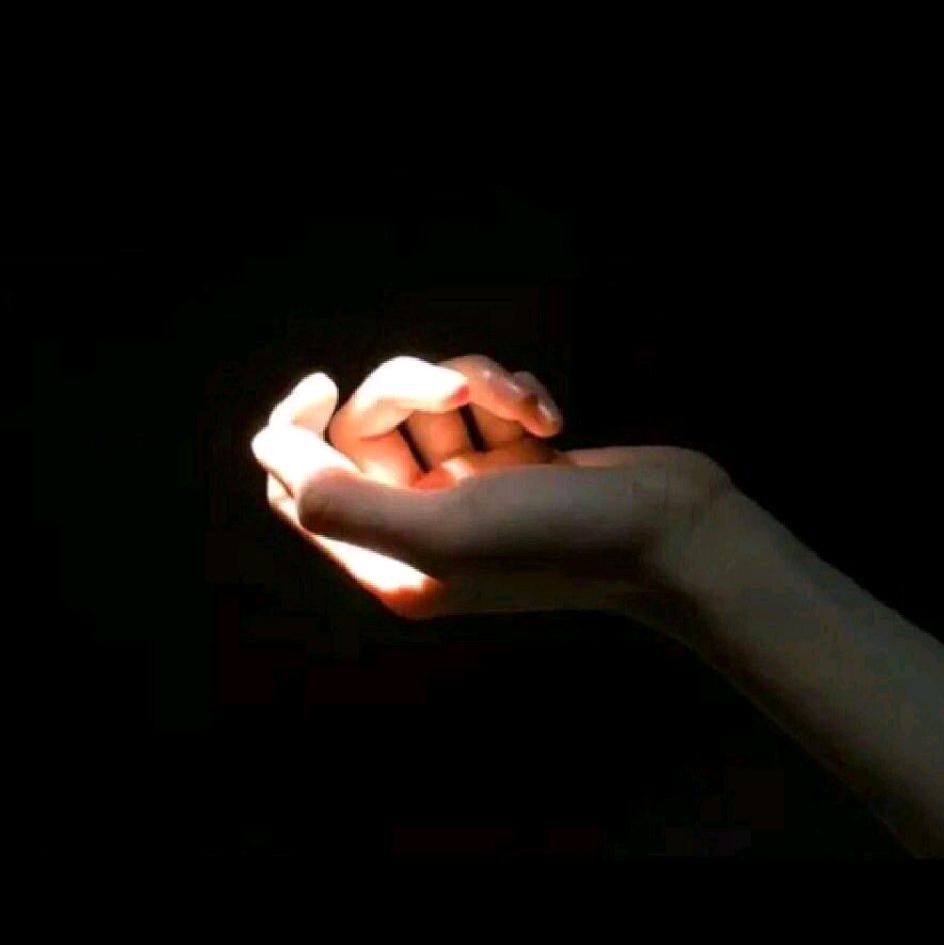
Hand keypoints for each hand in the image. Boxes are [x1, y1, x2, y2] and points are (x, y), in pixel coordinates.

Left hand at [252, 356, 732, 627]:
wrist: (675, 534)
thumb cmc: (560, 540)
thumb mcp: (441, 532)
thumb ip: (341, 501)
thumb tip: (266, 448)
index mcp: (392, 559)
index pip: (302, 490)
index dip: (296, 433)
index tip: (321, 387)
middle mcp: (425, 525)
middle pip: (370, 427)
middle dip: (415, 388)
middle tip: (466, 388)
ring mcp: (473, 489)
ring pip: (432, 401)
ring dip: (478, 384)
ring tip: (527, 410)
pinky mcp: (518, 458)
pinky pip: (484, 400)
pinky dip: (513, 394)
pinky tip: (551, 419)